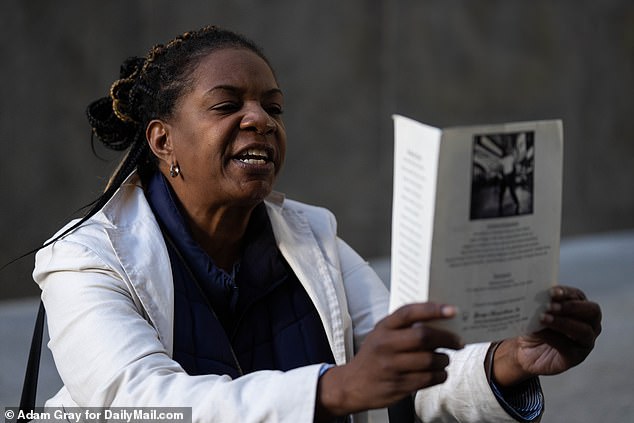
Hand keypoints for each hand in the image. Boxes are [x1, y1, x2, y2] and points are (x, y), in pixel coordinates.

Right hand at [315, 303, 462, 419]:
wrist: (352, 385)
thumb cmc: (373, 356)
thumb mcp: (380, 334)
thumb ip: (402, 327)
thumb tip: (437, 320)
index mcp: (383, 328)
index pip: (409, 313)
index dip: (432, 309)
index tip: (452, 310)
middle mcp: (386, 345)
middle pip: (424, 337)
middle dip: (447, 338)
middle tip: (458, 341)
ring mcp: (392, 367)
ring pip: (431, 360)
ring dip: (444, 359)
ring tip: (444, 358)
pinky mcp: (399, 386)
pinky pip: (429, 379)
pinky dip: (440, 375)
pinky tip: (438, 372)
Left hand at [492, 285, 601, 386]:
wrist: (524, 350)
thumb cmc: (534, 326)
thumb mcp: (536, 311)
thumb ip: (540, 302)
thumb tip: (534, 293)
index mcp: (580, 306)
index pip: (578, 296)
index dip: (566, 293)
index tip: (552, 292)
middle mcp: (589, 324)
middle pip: (592, 312)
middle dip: (571, 307)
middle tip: (550, 306)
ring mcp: (585, 342)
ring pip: (583, 331)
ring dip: (563, 322)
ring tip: (543, 318)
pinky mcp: (576, 357)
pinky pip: (569, 347)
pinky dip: (553, 338)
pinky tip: (539, 332)